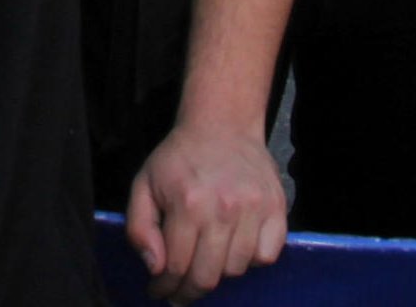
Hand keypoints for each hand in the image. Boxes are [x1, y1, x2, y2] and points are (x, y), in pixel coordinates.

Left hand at [126, 120, 286, 302]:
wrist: (221, 125)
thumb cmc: (179, 158)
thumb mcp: (144, 183)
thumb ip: (139, 228)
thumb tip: (155, 268)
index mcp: (187, 202)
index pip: (177, 266)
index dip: (166, 287)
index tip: (160, 293)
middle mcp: (223, 208)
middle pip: (208, 276)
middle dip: (190, 292)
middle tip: (180, 293)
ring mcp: (254, 209)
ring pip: (236, 270)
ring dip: (219, 273)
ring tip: (206, 260)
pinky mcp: (277, 208)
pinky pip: (266, 257)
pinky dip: (251, 260)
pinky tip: (235, 246)